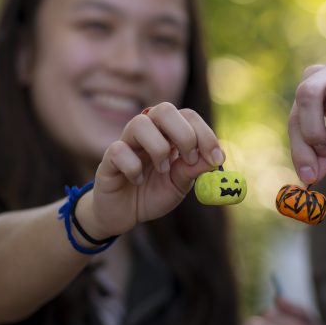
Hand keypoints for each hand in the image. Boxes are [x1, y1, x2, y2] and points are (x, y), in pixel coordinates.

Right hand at [83, 103, 223, 237]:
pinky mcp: (108, 158)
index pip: (188, 116)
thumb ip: (194, 170)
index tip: (217, 159)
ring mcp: (126, 141)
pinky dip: (133, 167)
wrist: (124, 214)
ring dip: (158, 148)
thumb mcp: (180, 184)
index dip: (205, 134)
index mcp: (168, 133)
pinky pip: (119, 150)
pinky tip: (136, 181)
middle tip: (188, 160)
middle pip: (164, 110)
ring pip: (140, 123)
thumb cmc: (152, 193)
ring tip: (162, 170)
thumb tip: (216, 159)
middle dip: (184, 134)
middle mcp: (148, 131)